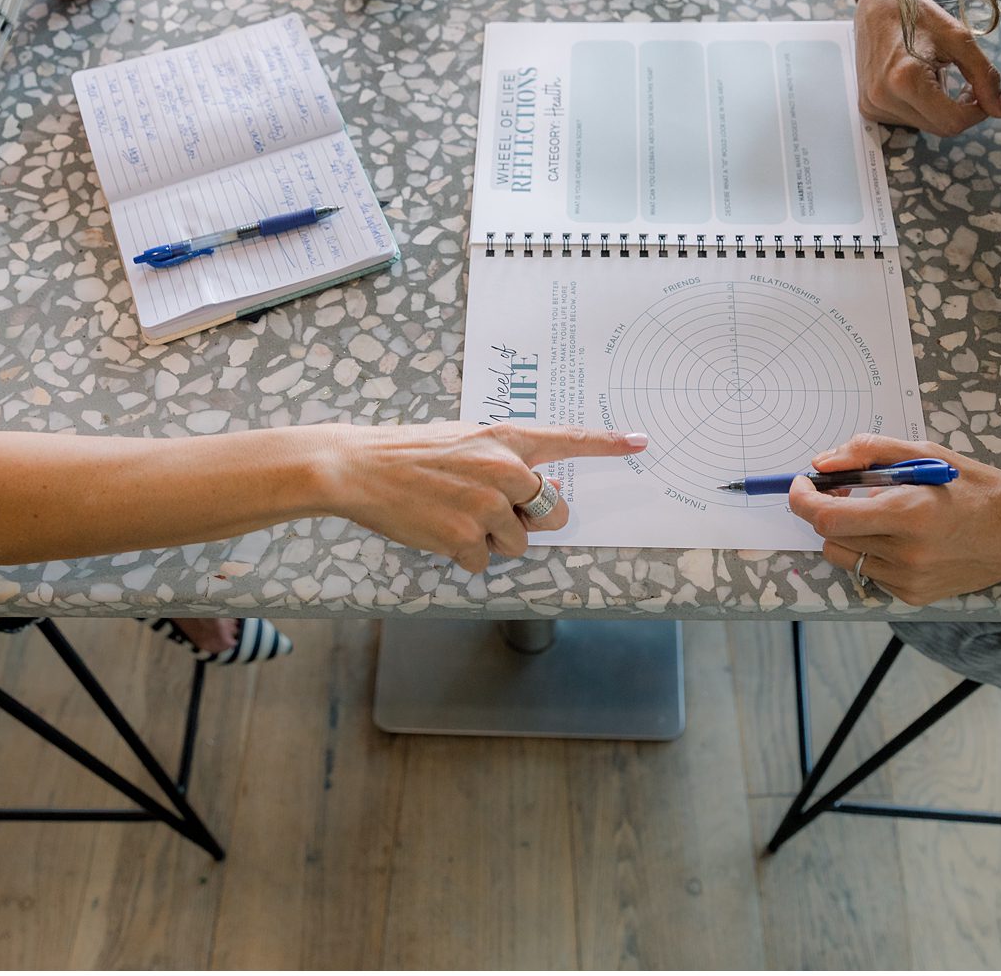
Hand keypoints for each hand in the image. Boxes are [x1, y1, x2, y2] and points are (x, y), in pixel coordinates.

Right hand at [321, 422, 647, 571]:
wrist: (360, 467)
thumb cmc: (410, 455)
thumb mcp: (465, 444)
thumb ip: (505, 463)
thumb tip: (542, 492)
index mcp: (505, 439)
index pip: (568, 440)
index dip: (607, 444)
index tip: (640, 442)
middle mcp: (504, 469)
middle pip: (553, 512)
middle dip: (531, 521)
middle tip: (492, 512)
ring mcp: (488, 505)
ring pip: (517, 543)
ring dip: (490, 539)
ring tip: (450, 514)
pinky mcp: (467, 537)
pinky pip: (484, 561)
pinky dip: (462, 554)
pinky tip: (437, 530)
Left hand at [786, 433, 1000, 604]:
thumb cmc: (977, 487)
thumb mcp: (926, 454)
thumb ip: (868, 452)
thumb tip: (823, 463)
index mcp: (908, 514)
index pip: (827, 517)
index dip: (803, 499)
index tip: (801, 483)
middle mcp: (905, 554)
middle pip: (829, 538)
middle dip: (824, 510)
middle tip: (842, 490)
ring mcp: (909, 580)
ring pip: (845, 557)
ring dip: (847, 532)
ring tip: (880, 513)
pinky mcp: (913, 596)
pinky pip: (870, 572)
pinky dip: (872, 551)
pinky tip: (902, 537)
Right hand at [854, 0, 1000, 136]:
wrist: (880, 5)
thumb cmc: (920, 17)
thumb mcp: (960, 40)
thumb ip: (984, 76)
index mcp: (905, 79)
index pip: (953, 121)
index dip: (976, 112)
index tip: (981, 91)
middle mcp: (883, 98)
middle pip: (940, 128)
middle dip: (961, 111)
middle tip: (966, 86)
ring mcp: (872, 105)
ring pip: (926, 127)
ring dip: (941, 109)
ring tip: (937, 77)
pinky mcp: (868, 107)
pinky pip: (908, 121)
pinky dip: (923, 108)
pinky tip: (919, 84)